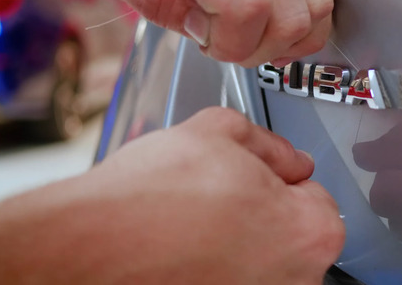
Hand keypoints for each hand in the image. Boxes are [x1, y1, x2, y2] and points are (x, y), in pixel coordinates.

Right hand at [0, 107, 344, 283]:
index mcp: (311, 231)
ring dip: (238, 246)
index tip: (252, 177)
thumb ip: (271, 144)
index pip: (315, 195)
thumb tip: (289, 158)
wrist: (85, 250)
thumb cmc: (148, 201)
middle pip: (291, 233)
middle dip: (263, 213)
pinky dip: (215, 271)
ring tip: (193, 228)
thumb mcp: (219, 131)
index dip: (279, 179)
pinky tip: (183, 255)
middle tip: (216, 198)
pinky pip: (233, 282)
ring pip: (260, 263)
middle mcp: (296, 281)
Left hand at [80, 0, 333, 66]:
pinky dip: (305, 16)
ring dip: (292, 36)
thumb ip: (151, 0)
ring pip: (317, 1)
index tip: (210, 44)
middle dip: (263, 48)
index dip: (235, 45)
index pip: (247, 8)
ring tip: (255, 36)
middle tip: (231, 45)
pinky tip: (274, 21)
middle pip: (291, 13)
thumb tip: (201, 31)